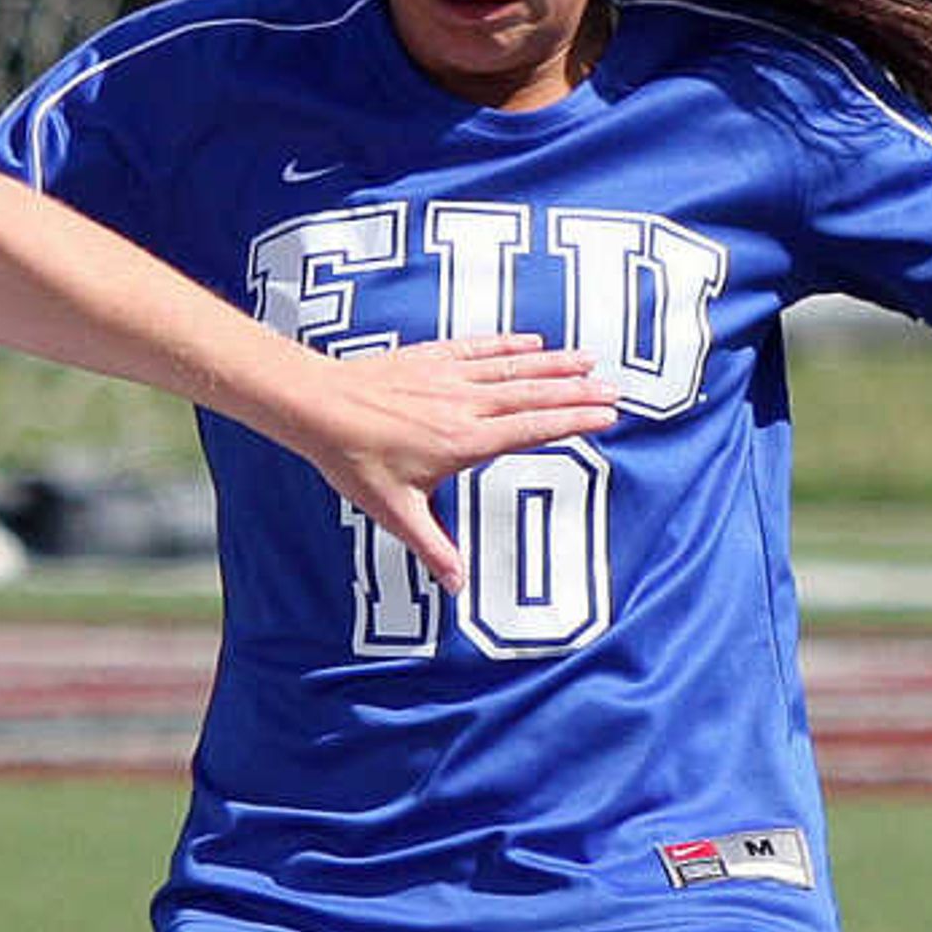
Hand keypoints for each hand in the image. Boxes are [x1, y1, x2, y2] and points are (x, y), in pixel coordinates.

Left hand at [288, 331, 620, 591]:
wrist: (316, 406)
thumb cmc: (353, 460)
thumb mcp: (393, 512)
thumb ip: (433, 547)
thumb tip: (457, 588)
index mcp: (464, 442)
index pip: (533, 430)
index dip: (573, 421)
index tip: (607, 416)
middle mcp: (465, 405)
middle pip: (534, 395)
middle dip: (578, 392)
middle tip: (615, 389)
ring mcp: (449, 377)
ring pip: (514, 368)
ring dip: (554, 365)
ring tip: (589, 361)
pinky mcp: (431, 358)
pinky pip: (480, 349)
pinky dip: (510, 345)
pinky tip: (533, 343)